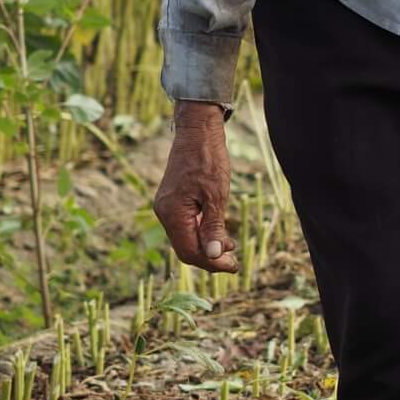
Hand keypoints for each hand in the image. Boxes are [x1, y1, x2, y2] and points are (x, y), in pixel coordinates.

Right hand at [154, 102, 238, 272]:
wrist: (197, 132)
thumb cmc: (208, 160)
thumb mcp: (216, 195)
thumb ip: (213, 226)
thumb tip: (212, 254)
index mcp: (172, 213)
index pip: (189, 251)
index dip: (211, 263)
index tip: (233, 267)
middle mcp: (165, 213)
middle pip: (186, 248)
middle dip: (210, 258)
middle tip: (234, 262)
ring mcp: (167, 207)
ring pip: (186, 238)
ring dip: (207, 246)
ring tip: (230, 247)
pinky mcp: (174, 201)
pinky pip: (186, 225)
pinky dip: (202, 232)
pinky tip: (219, 234)